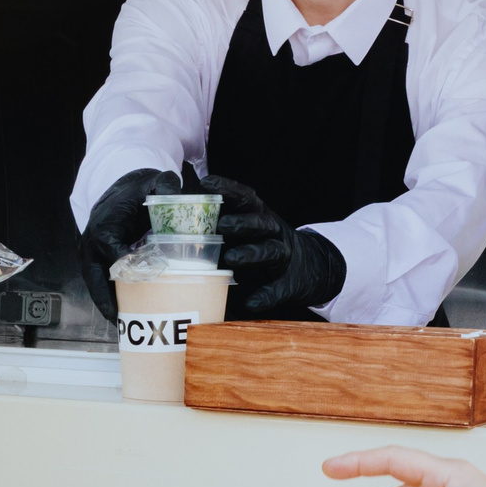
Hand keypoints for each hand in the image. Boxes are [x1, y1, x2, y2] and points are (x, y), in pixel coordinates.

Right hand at [78, 166, 178, 321]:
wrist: (119, 190)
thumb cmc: (136, 190)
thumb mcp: (154, 182)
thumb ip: (167, 187)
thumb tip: (180, 198)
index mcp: (104, 224)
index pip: (110, 246)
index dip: (123, 263)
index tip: (140, 277)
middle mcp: (92, 242)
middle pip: (94, 275)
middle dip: (105, 297)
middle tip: (118, 316)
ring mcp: (91, 254)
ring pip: (94, 283)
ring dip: (105, 303)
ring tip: (119, 323)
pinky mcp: (96, 262)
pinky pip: (99, 284)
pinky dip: (108, 299)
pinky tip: (121, 315)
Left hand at [192, 170, 344, 316]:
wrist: (310, 269)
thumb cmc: (264, 247)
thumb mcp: (247, 231)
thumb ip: (220, 228)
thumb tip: (175, 228)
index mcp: (260, 218)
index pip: (246, 199)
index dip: (228, 189)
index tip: (207, 183)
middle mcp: (274, 233)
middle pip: (260, 223)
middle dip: (241, 222)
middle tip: (220, 225)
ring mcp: (284, 257)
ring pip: (271, 251)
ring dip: (251, 254)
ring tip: (231, 259)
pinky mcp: (290, 283)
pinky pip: (278, 289)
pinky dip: (265, 295)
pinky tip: (251, 302)